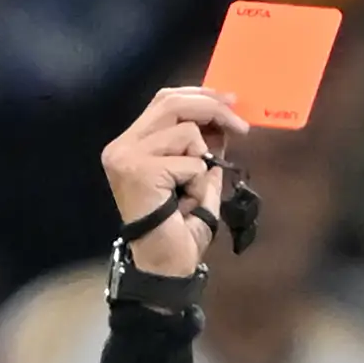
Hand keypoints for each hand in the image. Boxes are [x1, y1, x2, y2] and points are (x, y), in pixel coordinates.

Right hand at [100, 85, 247, 280]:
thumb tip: (221, 121)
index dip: (198, 95)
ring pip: (186, 132)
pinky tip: (185, 201)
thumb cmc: (179, 231)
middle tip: (240, 123)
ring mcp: (127, 157)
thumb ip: (203, 149)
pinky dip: (198, 181)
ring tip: (191, 191)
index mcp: (130, 145)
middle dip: (211, 107)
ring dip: (202, 161)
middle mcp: (122, 147)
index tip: (229, 101)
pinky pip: (189, 161)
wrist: (165, 267)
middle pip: (171, 103)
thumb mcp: (196, 179)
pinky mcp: (140, 171)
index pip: (164, 101)